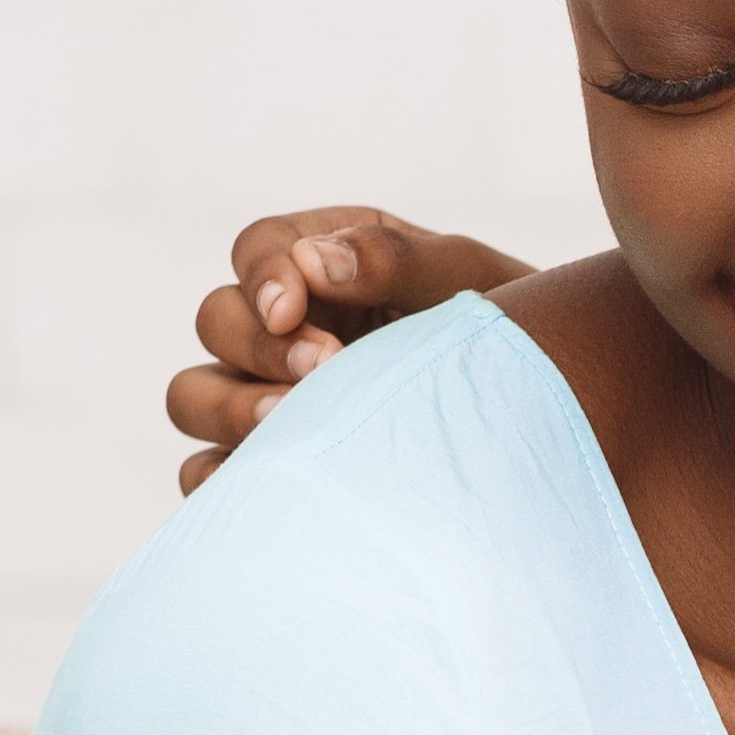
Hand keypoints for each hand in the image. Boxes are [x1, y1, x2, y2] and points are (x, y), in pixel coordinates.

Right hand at [166, 208, 529, 490]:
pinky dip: (222, 479)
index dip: (263, 277)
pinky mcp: (266, 463)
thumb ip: (395, 259)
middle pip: (216, 321)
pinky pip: (208, 473)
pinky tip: (275, 484)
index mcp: (324, 263)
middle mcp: (283, 327)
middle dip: (258, 344)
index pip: (259, 250)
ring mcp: (266, 395)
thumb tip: (317, 261)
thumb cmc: (505, 335)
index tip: (292, 308)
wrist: (541, 419)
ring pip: (193, 396)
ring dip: (230, 408)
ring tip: (293, 424)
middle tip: (325, 369)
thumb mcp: (465, 282)